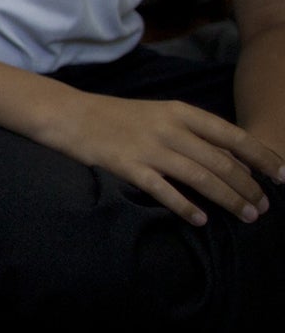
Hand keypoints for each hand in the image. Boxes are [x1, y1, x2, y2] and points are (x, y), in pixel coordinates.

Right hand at [33, 91, 282, 225]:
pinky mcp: (128, 166)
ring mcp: (148, 148)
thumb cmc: (116, 116)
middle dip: (249, 187)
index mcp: (180, 112)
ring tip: (246, 216)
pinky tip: (202, 220)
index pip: (233, 136)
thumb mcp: (158, 114)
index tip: (283, 175)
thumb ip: (192, 132)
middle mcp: (169, 129)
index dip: (262, 157)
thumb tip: (233, 159)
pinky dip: (186, 207)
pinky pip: (164, 191)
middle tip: (264, 207)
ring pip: (201, 177)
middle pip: (221, 161)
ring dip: (229, 199)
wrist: (69, 114)